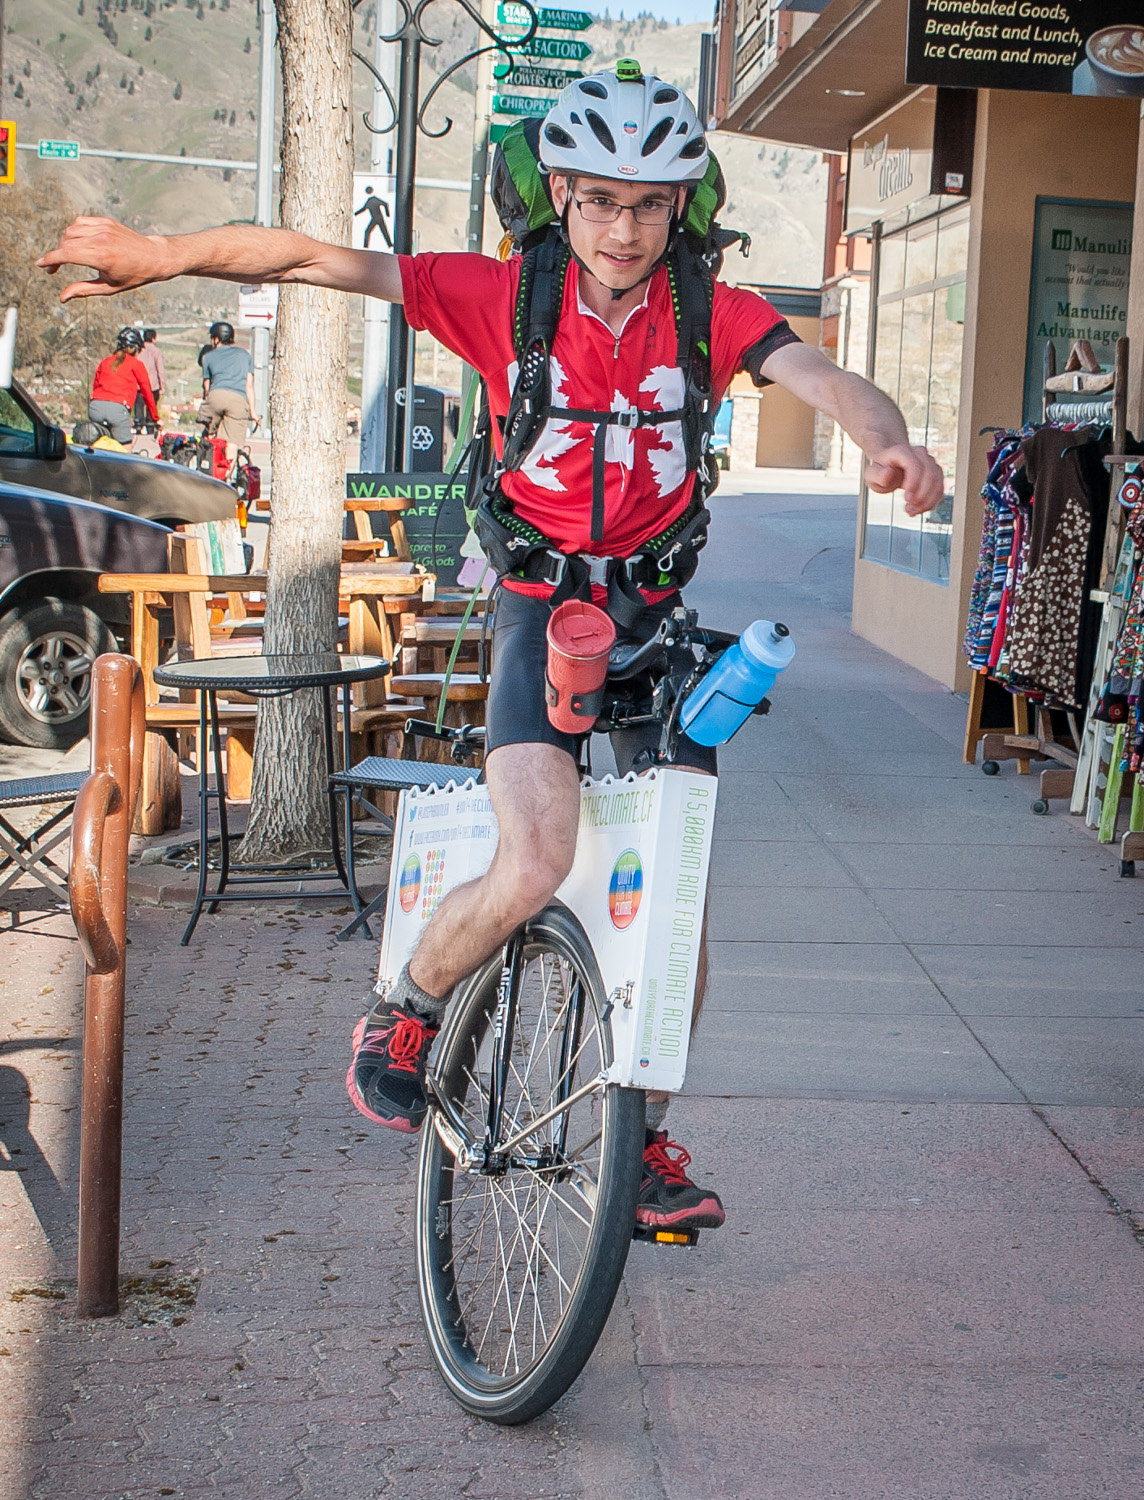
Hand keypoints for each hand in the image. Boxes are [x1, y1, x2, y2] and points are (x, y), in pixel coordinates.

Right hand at [37, 216, 171, 301]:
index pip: (67, 254)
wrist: (153, 257)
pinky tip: (78, 243)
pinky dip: (74, 232)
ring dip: (64, 243)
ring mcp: (103, 227)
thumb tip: (62, 298)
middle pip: (65, 242)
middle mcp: (101, 239)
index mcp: (102, 257)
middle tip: (55, 269)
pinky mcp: (105, 221)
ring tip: (68, 257)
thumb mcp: (109, 287)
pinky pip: (80, 222)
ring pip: (71, 230)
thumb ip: (83, 290)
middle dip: (56, 255)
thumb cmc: (132, 276)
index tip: (41, 265)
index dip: (51, 260)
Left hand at [865, 444, 944, 516]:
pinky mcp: (936, 474)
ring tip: (912, 511)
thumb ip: (877, 475)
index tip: (907, 499)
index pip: (915, 465)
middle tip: (909, 508)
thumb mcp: (871, 474)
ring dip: (928, 501)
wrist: (890, 466)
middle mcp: (920, 454)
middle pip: (930, 474)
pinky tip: (919, 509)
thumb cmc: (881, 470)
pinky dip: (932, 502)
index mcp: (902, 452)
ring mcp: (930, 463)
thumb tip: (889, 473)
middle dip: (921, 495)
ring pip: (938, 481)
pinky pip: (940, 488)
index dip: (914, 482)